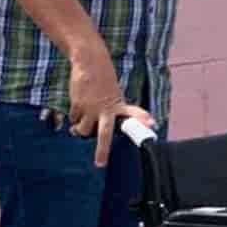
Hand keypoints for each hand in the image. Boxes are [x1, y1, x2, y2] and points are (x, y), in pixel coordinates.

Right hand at [67, 45, 139, 167]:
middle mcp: (106, 109)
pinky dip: (74, 117)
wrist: (90, 62)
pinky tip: (77, 109)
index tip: (152, 124)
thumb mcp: (114, 95)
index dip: (142, 119)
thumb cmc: (104, 81)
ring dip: (80, 131)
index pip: (133, 114)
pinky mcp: (78, 105)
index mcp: (119, 105)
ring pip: (82, 130)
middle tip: (100, 164)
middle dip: (102, 151)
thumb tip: (107, 127)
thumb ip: (114, 110)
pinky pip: (73, 119)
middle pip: (104, 134)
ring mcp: (91, 108)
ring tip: (78, 128)